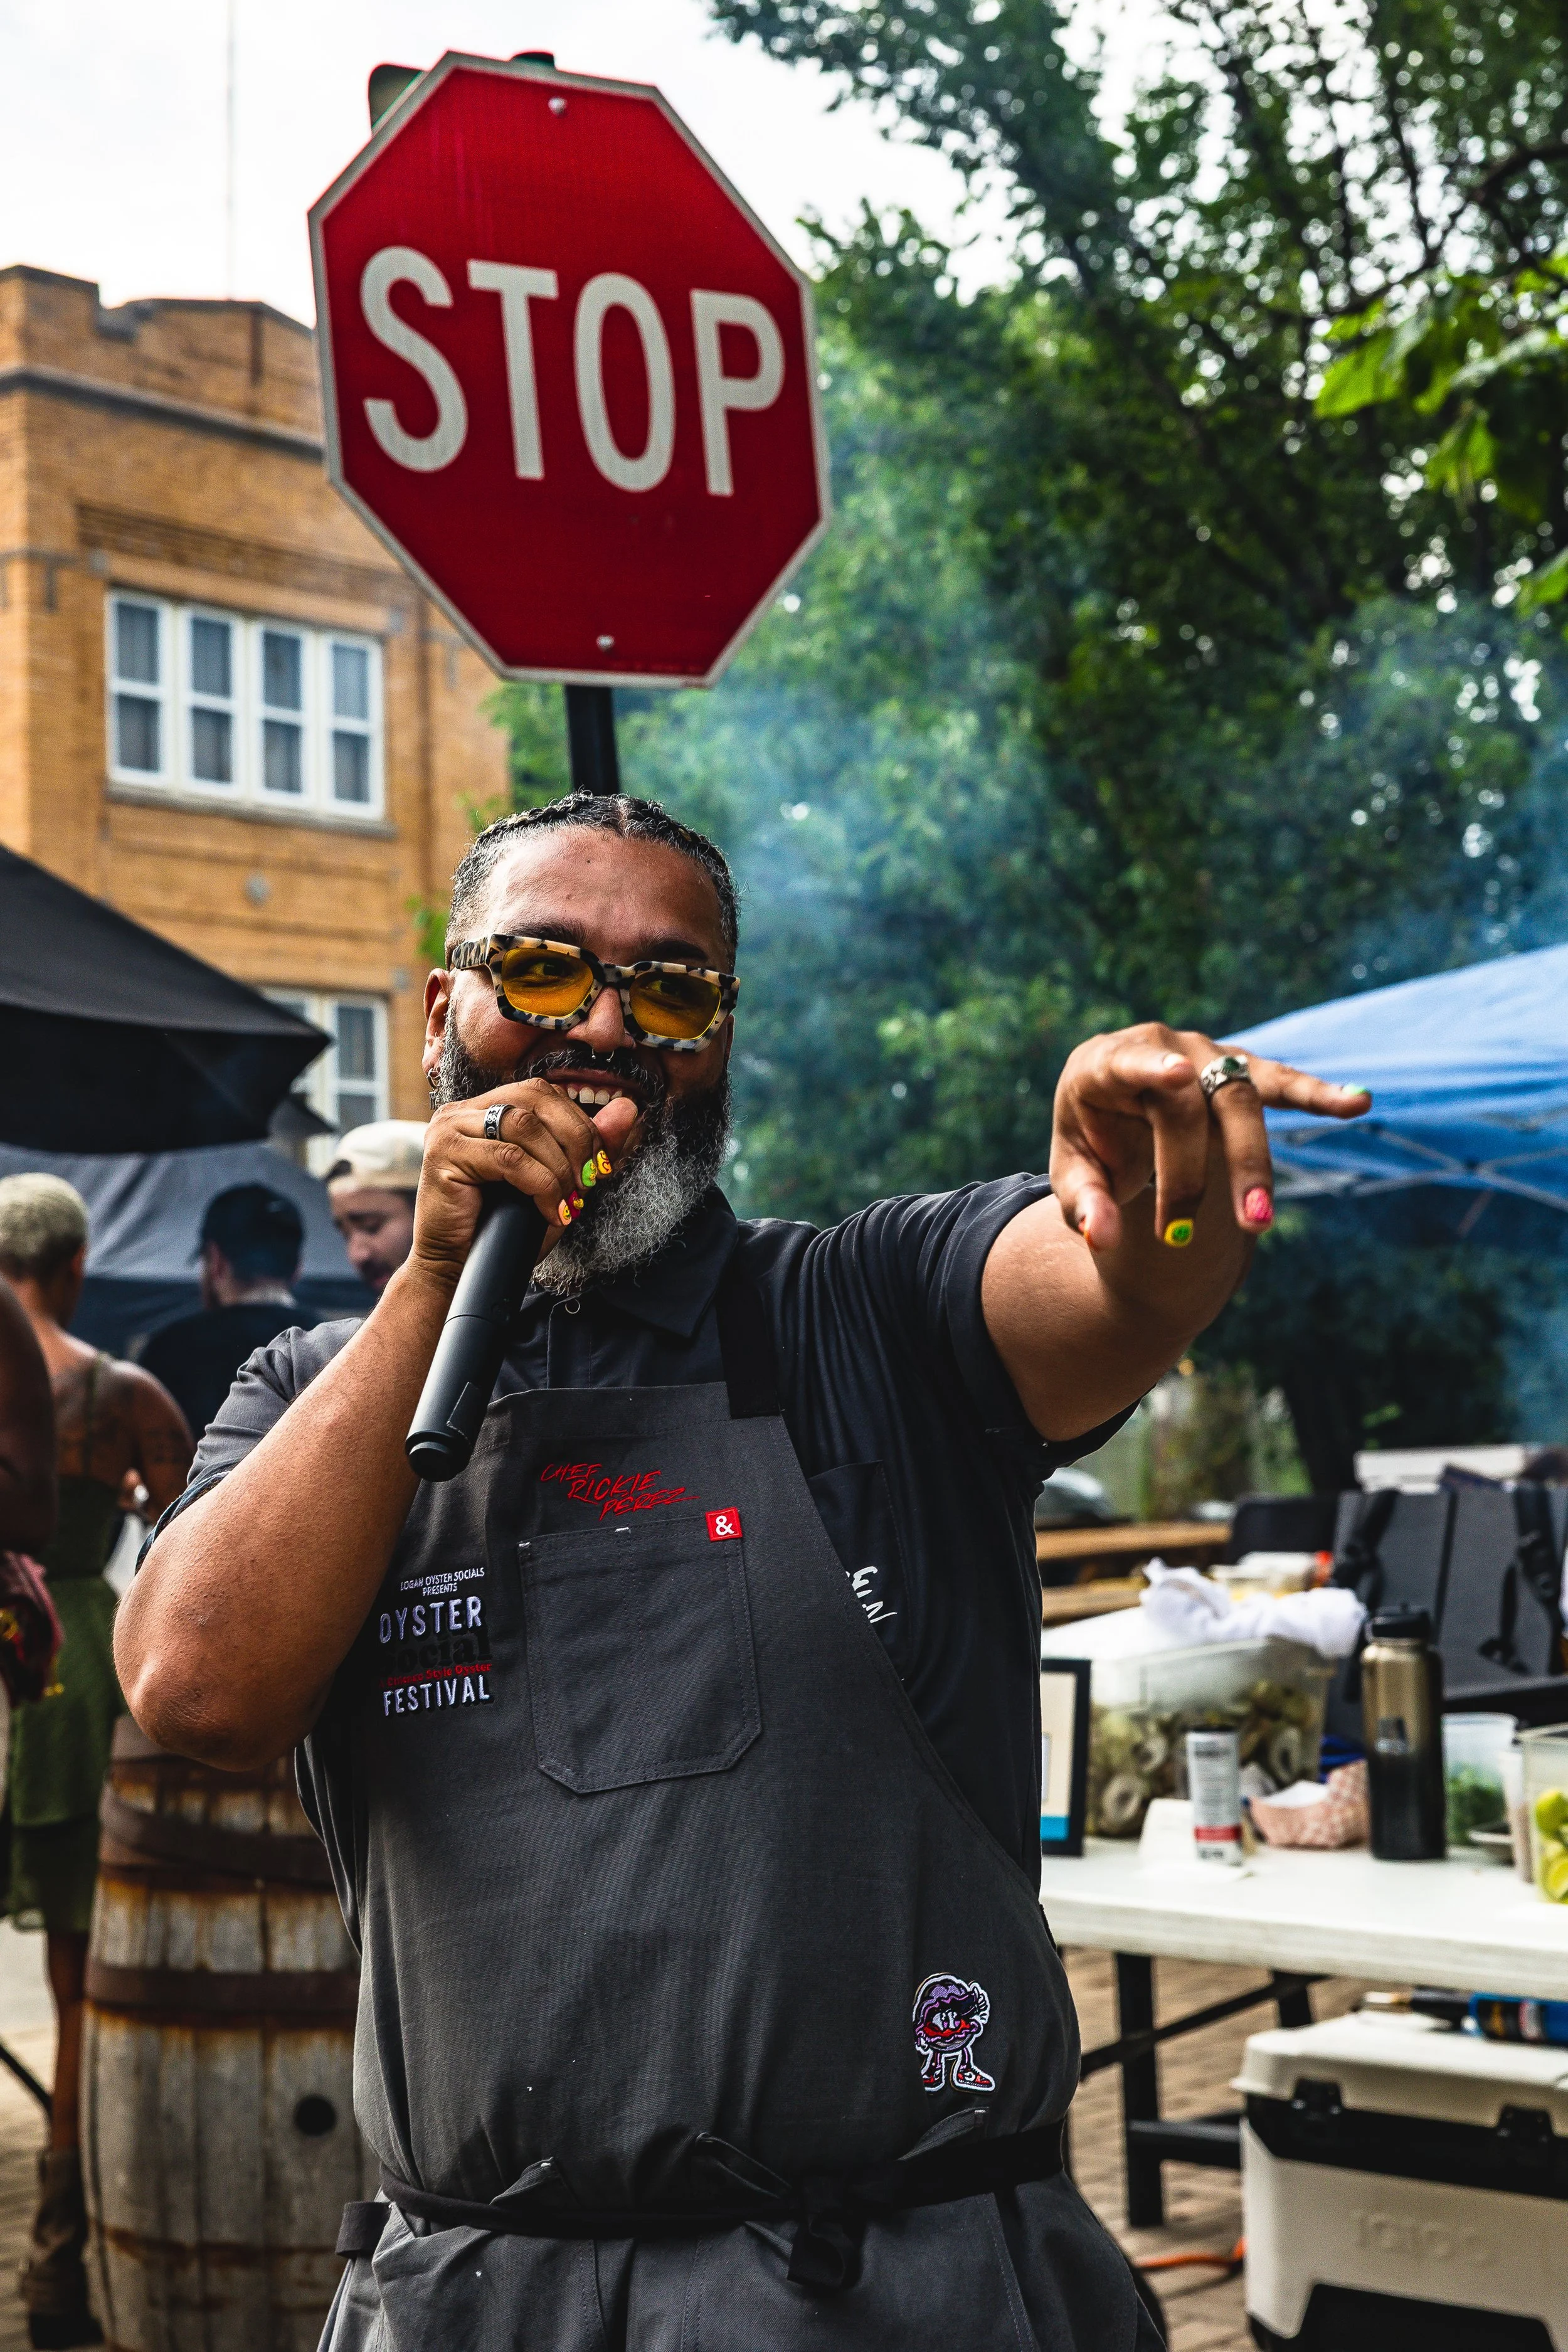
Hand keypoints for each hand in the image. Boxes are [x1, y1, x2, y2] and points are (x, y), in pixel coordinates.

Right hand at [409, 1081, 642, 1286]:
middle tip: (588, 1181)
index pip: (543, 1093)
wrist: (458, 1269)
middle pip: (535, 1098)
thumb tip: (630, 1108)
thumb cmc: (505, 1227)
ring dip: (558, 1166)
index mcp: (486, 1108)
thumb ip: (590, 1145)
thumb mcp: (558, 1182)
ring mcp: (449, 1128)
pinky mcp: (443, 1153)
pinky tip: (549, 1211)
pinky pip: (508, 1157)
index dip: (580, 1124)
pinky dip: (541, 1185)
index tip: (598, 1167)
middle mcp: (463, 1110)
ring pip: (523, 1125)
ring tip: (566, 1200)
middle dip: (576, 1139)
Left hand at [1049, 1023, 1368, 1253]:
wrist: (1112, 1113)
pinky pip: (1281, 1083)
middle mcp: (1161, 1048)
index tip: (1178, 1077)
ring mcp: (1206, 1056)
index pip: (1130, 1062)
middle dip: (1187, 1174)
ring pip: (1239, 1101)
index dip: (1154, 1069)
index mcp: (1104, 1064)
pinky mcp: (1241, 1072)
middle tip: (1177, 1235)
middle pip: (1190, 1104)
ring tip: (1255, 1222)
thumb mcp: (1073, 1175)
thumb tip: (1102, 1239)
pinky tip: (1358, 1103)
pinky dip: (1316, 1094)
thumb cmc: (1090, 1143)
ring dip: (1250, 1164)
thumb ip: (1084, 1204)